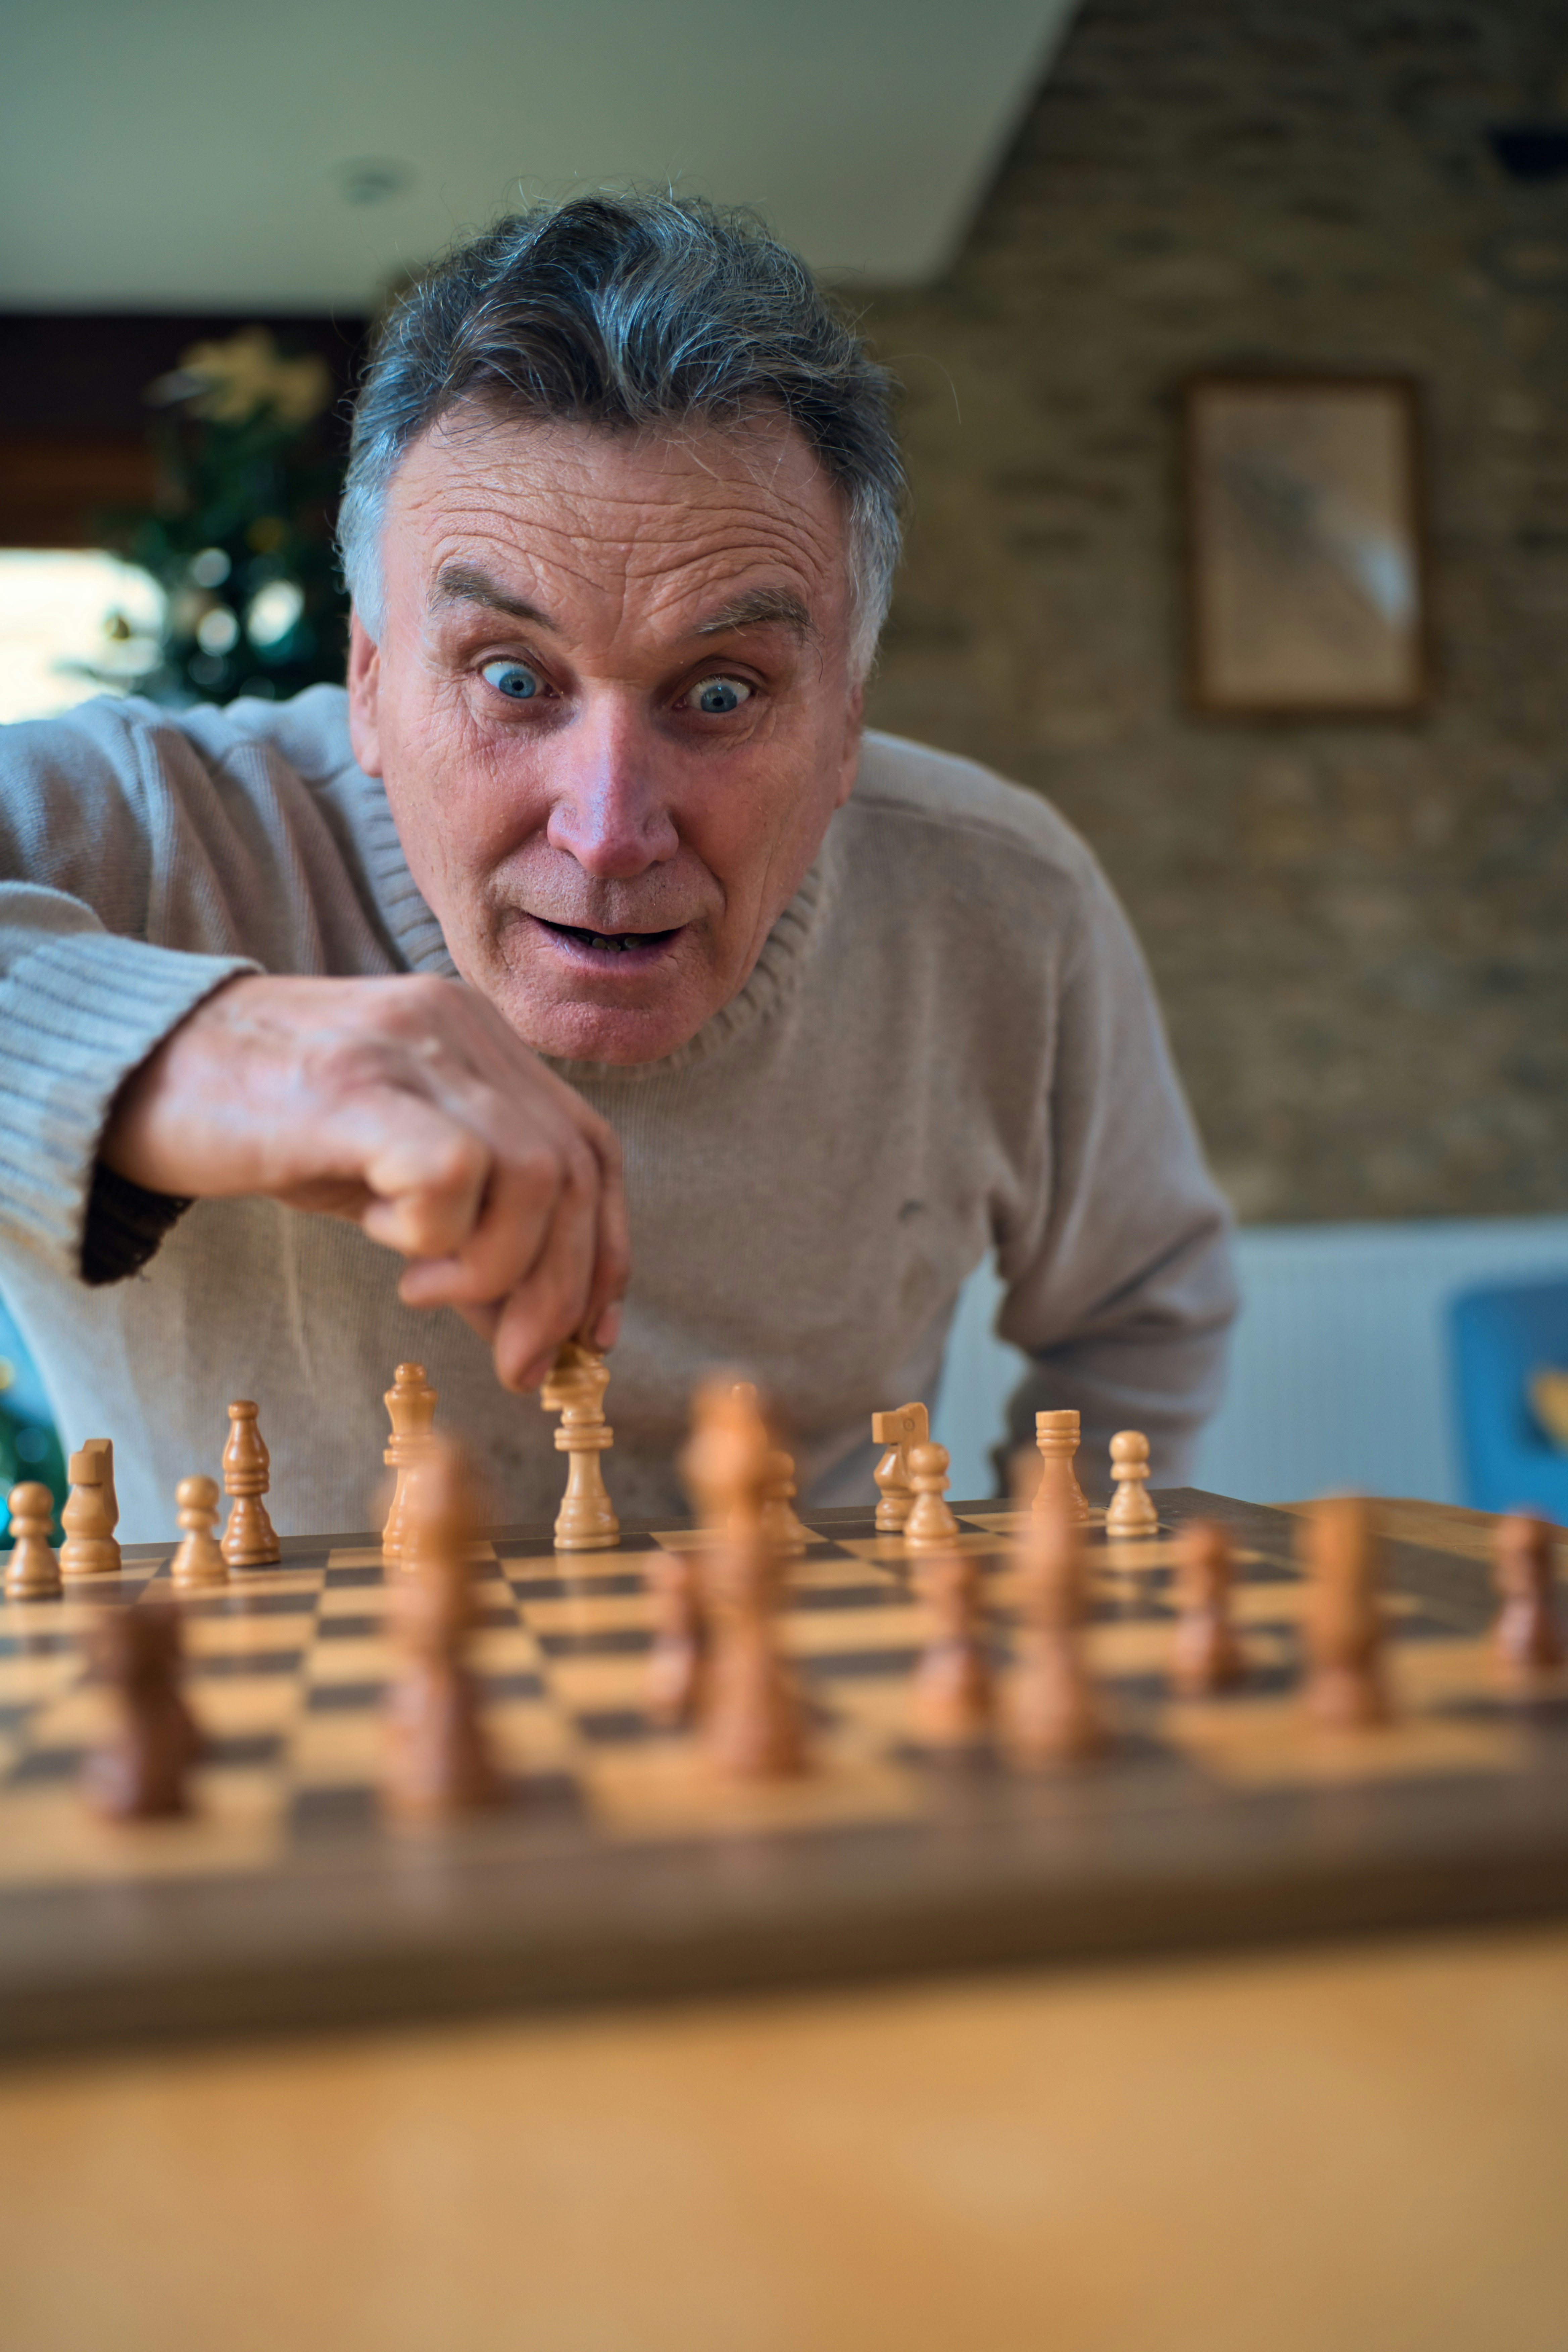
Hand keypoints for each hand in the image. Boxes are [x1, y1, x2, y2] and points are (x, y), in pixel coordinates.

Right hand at [101, 972, 628, 1389]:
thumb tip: (532, 1332)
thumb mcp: (384, 1176)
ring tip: (424, 1286)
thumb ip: (467, 1234)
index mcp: (475, 1037)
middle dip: (561, 1291)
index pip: (590, 1148)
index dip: (606, 1248)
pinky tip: (388, 1247)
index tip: (589, 1334)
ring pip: (532, 1175)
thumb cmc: (261, 1122)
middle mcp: (455, 1027)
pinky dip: (438, 1235)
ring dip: (496, 1267)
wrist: (133, 1061)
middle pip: (572, 1172)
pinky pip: (451, 1173)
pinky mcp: (350, 1086)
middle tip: (516, 1363)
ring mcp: (407, 1049)